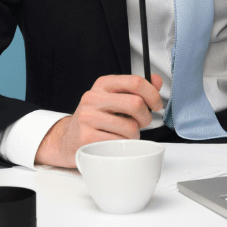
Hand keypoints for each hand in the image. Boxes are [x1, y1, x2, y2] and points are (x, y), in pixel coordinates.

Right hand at [34, 74, 163, 167]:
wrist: (69, 138)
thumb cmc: (96, 118)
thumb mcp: (114, 98)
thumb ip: (136, 89)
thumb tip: (157, 81)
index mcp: (103, 84)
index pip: (135, 81)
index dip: (152, 94)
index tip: (156, 104)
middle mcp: (93, 98)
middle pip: (135, 104)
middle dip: (146, 117)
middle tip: (142, 122)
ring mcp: (88, 117)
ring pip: (130, 127)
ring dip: (134, 135)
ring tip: (125, 134)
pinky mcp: (86, 137)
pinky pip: (119, 143)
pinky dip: (123, 145)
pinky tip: (115, 142)